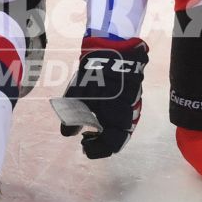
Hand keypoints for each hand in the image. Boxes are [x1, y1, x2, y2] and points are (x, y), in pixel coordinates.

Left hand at [58, 39, 148, 158]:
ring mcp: (134, 105)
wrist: (114, 51)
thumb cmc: (95, 77)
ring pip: (121, 126)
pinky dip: (111, 119)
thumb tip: (67, 133)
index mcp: (118, 120)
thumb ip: (72, 119)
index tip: (84, 146)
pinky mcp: (133, 96)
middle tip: (85, 138)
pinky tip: (99, 112)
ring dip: (106, 130)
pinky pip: (123, 115)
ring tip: (90, 126)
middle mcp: (130, 116)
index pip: (112, 145)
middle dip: (101, 141)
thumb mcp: (77, 98)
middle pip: (117, 138)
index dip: (97, 150)